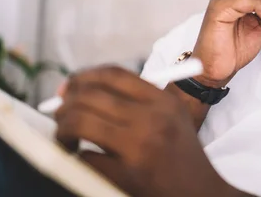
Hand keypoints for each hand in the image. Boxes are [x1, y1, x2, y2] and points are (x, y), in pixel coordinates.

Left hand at [55, 66, 233, 196]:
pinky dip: (78, 157)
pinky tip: (86, 159)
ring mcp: (139, 148)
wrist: (199, 192)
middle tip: (60, 114)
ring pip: (80, 122)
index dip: (84, 77)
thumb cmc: (180, 153)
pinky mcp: (128, 176)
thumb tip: (80, 89)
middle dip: (65, 104)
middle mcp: (152, 119)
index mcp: (163, 101)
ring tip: (66, 137)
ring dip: (63, 129)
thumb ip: (136, 98)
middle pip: (91, 96)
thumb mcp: (172, 115)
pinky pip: (85, 158)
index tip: (69, 87)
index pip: (113, 75)